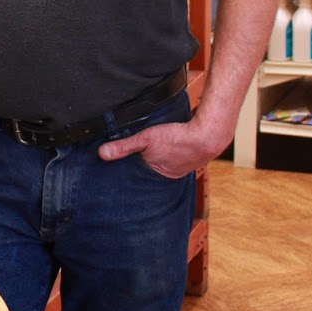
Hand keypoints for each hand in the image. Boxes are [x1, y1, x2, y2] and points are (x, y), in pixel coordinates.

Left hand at [99, 117, 224, 178]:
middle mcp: (170, 175)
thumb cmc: (178, 138)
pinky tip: (168, 148)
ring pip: (164, 165)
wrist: (209, 135)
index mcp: (158, 175)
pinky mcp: (191, 158)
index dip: (129, 170)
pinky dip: (170, 154)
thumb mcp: (146, 139)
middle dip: (142, 167)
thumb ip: (124, 146)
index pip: (138, 175)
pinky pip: (176, 158)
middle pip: (150, 171)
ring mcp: (182, 168)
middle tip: (132, 159)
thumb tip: (102, 154)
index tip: (118, 167)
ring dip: (157, 160)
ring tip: (150, 154)